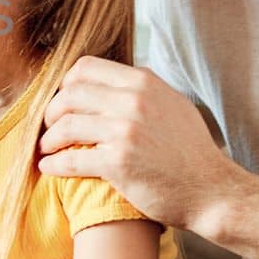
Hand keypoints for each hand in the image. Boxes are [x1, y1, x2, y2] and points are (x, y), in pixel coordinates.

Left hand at [38, 57, 236, 230]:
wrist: (212, 191)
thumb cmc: (191, 152)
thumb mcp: (172, 105)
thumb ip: (142, 91)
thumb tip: (110, 82)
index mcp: (144, 82)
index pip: (85, 67)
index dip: (65, 84)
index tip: (62, 102)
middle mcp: (134, 100)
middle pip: (69, 94)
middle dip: (51, 112)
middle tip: (49, 127)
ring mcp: (126, 130)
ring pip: (66, 125)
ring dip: (48, 139)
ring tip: (46, 148)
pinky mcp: (119, 162)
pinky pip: (71, 159)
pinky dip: (53, 164)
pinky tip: (48, 168)